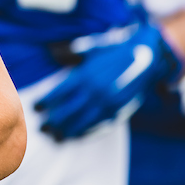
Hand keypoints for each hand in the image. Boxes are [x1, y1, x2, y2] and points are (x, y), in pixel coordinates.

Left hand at [36, 22, 181, 140]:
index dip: (47, 101)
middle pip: (69, 110)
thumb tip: (52, 52)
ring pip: (83, 121)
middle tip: (41, 127)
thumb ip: (72, 52)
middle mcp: (96, 91)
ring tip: (55, 137)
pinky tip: (76, 136)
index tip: (36, 107)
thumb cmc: (115, 50)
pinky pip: (99, 125)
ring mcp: (108, 103)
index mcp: (86, 75)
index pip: (60, 92)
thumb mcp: (92, 48)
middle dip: (54, 120)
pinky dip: (86, 132)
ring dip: (68, 130)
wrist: (148, 57)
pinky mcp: (120, 110)